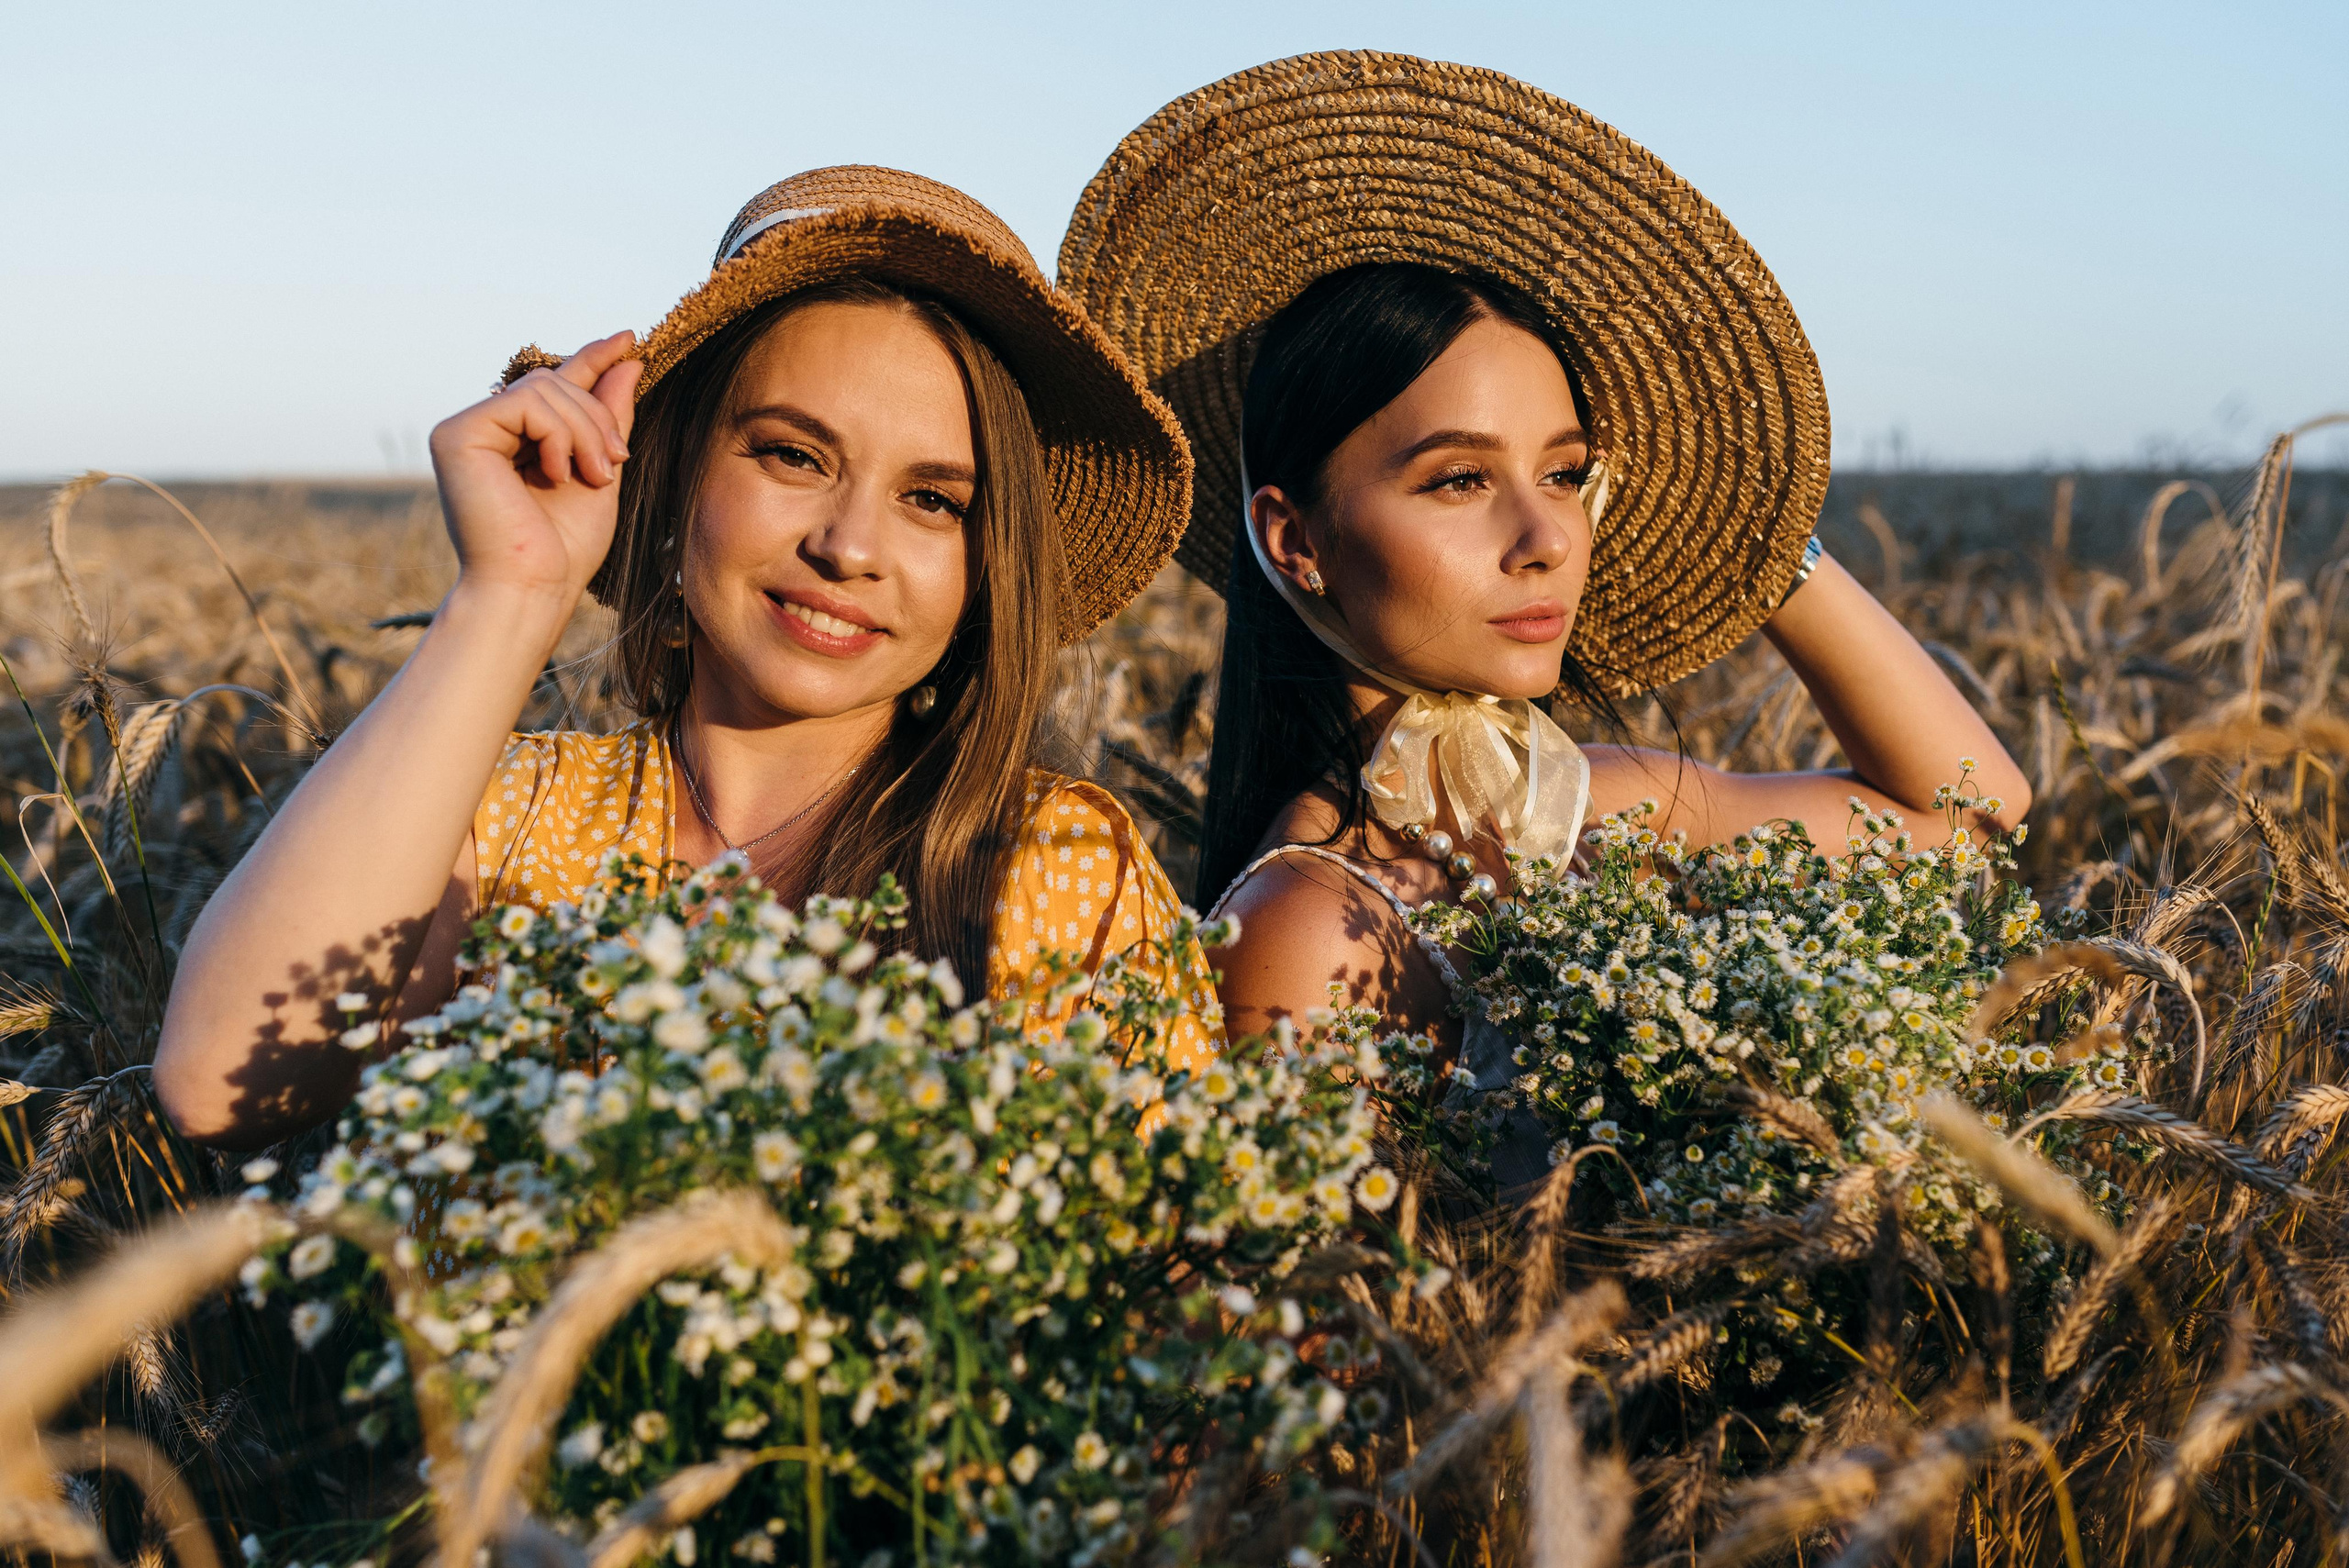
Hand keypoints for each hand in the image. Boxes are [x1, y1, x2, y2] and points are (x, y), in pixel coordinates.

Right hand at [428, 331, 644, 604]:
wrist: (532, 589)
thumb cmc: (564, 547)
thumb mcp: (600, 470)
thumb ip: (608, 417)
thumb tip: (628, 358)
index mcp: (514, 440)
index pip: (556, 386)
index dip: (593, 359)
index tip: (629, 339)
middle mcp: (484, 429)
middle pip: (554, 382)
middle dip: (598, 417)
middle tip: (617, 462)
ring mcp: (465, 430)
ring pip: (544, 389)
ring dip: (586, 431)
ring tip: (595, 475)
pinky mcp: (456, 435)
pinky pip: (526, 404)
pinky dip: (558, 436)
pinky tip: (557, 474)